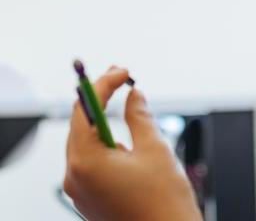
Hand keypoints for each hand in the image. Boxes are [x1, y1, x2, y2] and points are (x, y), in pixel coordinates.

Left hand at [64, 66, 201, 220]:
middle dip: (101, 96)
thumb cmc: (162, 201)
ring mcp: (80, 190)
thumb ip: (140, 116)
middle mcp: (75, 176)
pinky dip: (105, 140)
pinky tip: (123, 131)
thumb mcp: (154, 149)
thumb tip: (134, 95)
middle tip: (122, 76)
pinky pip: (92, 159)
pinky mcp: (89, 197)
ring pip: (86, 140)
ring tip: (124, 97)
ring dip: (104, 117)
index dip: (104, 84)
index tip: (123, 72)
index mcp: (86, 162)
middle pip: (81, 123)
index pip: (86, 109)